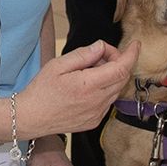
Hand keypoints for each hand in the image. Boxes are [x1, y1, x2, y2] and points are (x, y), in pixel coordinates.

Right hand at [17, 39, 134, 137]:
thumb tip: (101, 47)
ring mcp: (97, 114)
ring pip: (116, 90)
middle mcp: (97, 102)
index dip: (131, 55)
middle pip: (122, 78)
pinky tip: (88, 86)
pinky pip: (108, 101)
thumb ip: (83, 55)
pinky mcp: (95, 121)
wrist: (31, 118)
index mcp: (88, 86)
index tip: (135, 45)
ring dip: (111, 76)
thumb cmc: (41, 91)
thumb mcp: (58, 65)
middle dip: (118, 62)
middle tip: (101, 54)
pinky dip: (105, 89)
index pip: (121, 68)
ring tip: (90, 70)